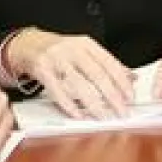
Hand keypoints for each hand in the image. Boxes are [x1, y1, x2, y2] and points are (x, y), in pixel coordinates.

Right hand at [7, 29, 133, 118]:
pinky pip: (58, 90)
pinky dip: (69, 105)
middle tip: (122, 111)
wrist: (28, 44)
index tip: (130, 97)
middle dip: (112, 95)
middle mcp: (73, 49)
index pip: (109, 63)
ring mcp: (57, 59)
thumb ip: (107, 64)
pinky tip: (78, 115)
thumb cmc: (60, 51)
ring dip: (93, 103)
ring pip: (79, 84)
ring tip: (104, 116)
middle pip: (97, 74)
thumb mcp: (84, 51)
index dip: (122, 81)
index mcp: (87, 44)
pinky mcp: (42, 69)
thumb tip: (132, 78)